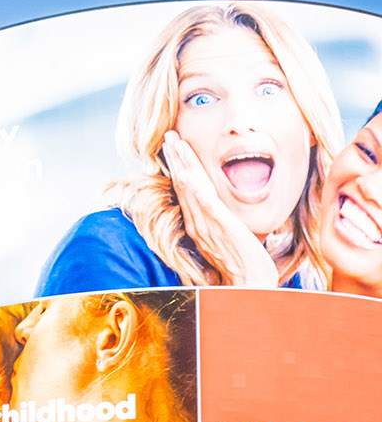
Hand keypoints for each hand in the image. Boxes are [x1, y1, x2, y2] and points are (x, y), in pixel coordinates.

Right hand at [162, 131, 278, 286]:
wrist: (251, 285)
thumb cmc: (246, 268)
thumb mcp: (233, 241)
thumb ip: (227, 227)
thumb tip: (229, 217)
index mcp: (199, 226)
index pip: (187, 192)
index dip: (180, 169)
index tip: (176, 150)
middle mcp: (197, 224)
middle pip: (183, 184)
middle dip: (176, 158)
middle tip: (170, 136)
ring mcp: (205, 225)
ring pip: (188, 187)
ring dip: (180, 163)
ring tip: (175, 141)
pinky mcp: (218, 225)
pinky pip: (202, 201)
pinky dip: (192, 184)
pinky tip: (186, 170)